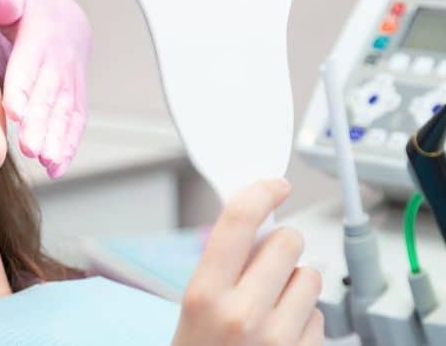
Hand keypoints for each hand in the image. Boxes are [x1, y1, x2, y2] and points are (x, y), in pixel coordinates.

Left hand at [0, 0, 90, 178]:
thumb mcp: (18, 1)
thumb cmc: (31, 15)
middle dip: (40, 123)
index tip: (14, 111)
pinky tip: (56, 169)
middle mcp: (58, 64)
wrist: (68, 21)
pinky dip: (68, 147)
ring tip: (45, 163)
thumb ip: (6, 3)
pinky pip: (74, 124)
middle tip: (28, 148)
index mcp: (40, 40)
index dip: (23, 87)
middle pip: (49, 96)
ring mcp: (70, 84)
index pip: (29, 65)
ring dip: (56, 140)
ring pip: (63, 114)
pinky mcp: (76, 99)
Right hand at [171, 179, 322, 345]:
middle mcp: (241, 315)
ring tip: (270, 306)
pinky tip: (281, 333)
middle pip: (286, 242)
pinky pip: (320, 315)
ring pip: (309, 276)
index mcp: (204, 295)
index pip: (237, 222)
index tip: (275, 184)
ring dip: (294, 284)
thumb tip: (258, 216)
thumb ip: (223, 262)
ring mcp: (278, 340)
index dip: (260, 192)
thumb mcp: (194, 305)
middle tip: (264, 263)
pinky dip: (304, 318)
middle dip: (279, 246)